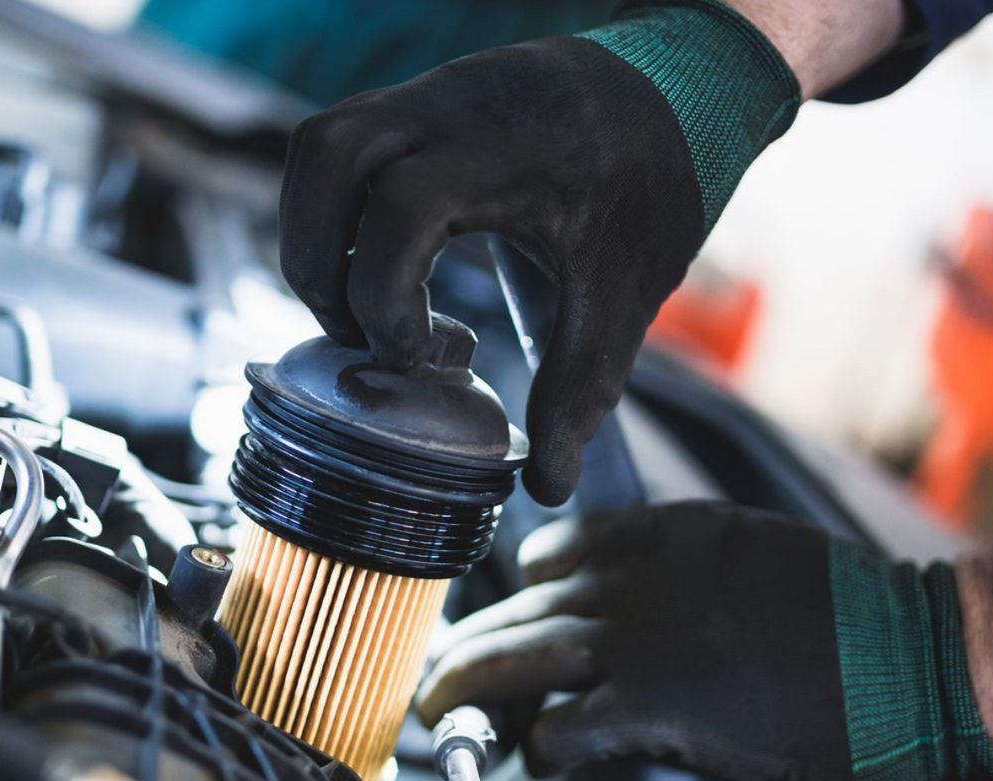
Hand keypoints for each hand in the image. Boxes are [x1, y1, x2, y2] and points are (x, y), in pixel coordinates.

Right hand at [278, 6, 802, 504]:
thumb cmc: (655, 182)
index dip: (385, 292)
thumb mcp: (626, 293)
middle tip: (359, 333)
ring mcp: (429, 93)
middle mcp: (454, 107)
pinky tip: (378, 261)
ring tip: (354, 300)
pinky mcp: (418, 99)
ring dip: (312, 231)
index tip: (417, 356)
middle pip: (329, 158)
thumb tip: (546, 485)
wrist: (681, 84)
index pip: (402, 207)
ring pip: (319, 146)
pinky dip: (333, 208)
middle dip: (318, 262)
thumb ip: (580, 388)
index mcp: (508, 153)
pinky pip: (338, 143)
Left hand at [416, 502, 992, 780]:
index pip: (551, 553)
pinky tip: (534, 756)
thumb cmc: (856, 617)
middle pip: (518, 609)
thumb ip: (686, 572)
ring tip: (440, 714)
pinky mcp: (652, 707)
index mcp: (662, 534)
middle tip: (441, 678)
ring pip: (514, 658)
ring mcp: (637, 640)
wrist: (917, 655)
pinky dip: (536, 744)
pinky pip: (560, 726)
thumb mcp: (756, 556)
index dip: (519, 594)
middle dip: (470, 646)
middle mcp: (633, 578)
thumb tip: (641, 608)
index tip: (506, 621)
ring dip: (467, 688)